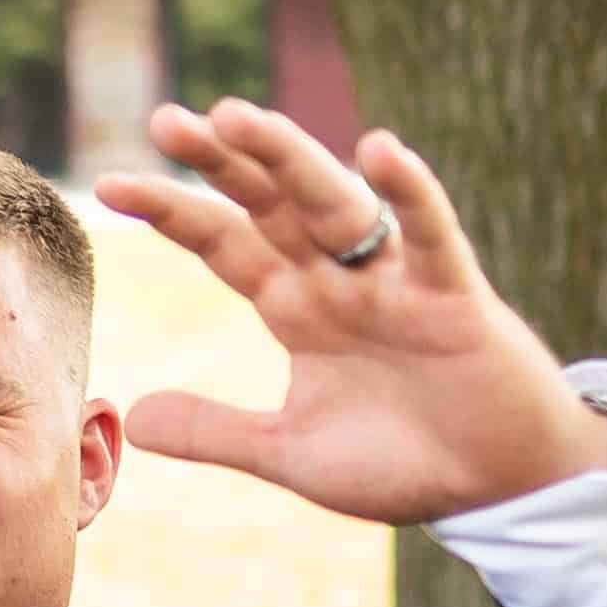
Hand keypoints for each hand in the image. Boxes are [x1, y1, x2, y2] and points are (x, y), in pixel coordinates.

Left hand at [93, 103, 606, 525]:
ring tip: (237, 116)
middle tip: (166, 119)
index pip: (224, 243)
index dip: (172, 212)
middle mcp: (340, 281)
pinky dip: (410, 194)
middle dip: (222, 161)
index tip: (107, 184)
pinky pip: (431, 236)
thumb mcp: (291, 453)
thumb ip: (217, 432)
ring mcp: (396, 282)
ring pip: (336, 204)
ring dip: (290, 160)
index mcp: (298, 308)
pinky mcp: (456, 298)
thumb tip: (132, 420)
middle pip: (270, 204)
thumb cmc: (405, 462)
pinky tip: (381, 150)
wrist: (498, 490)